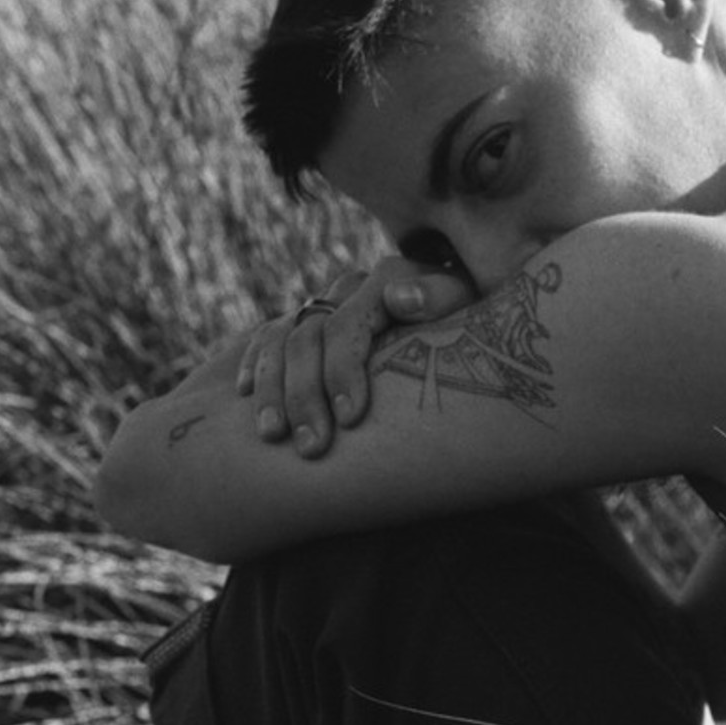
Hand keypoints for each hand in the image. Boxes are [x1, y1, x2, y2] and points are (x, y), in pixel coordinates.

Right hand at [242, 256, 474, 456]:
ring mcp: (325, 304)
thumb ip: (442, 299)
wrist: (471, 335)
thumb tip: (399, 298)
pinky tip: (246, 398)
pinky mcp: (303, 323)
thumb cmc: (480, 339)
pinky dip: (254, 366)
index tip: (351, 417)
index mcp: (394, 278)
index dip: (345, 368)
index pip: (351, 322)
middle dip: (306, 394)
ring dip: (273, 389)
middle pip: (311, 336)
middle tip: (312, 446)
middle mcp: (354, 287)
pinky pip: (265, 338)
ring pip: (281, 339)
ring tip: (273, 437)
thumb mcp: (476, 318)